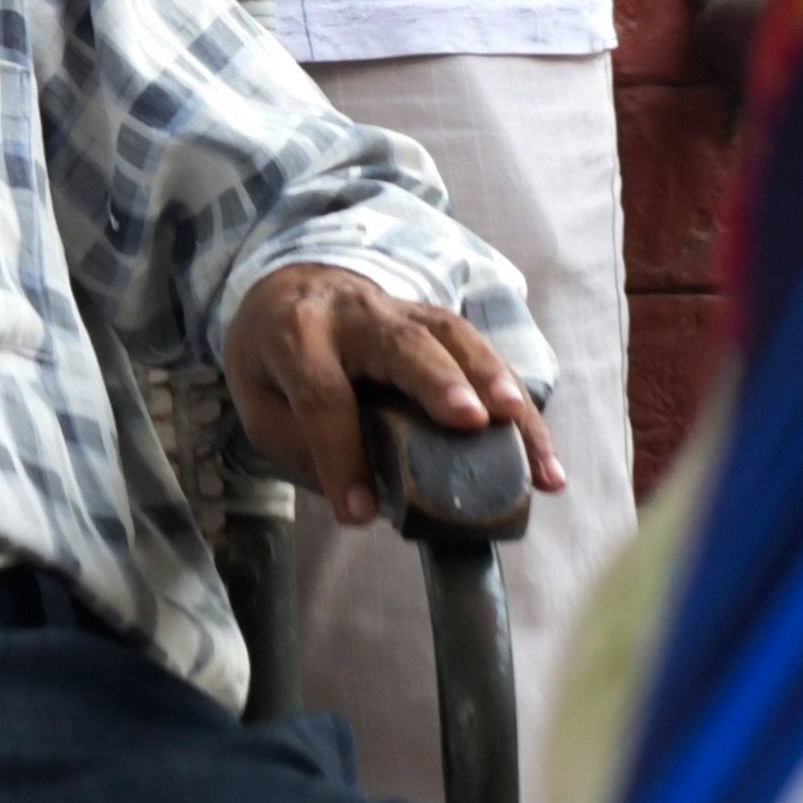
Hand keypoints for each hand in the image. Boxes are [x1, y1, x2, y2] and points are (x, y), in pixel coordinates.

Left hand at [216, 258, 557, 527]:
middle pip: (402, 345)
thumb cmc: (276, 361)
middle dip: (440, 382)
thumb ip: (304, 445)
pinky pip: (484, 354)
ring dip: (498, 386)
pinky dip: (518, 402)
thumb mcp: (259, 405)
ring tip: (525, 437)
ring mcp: (404, 310)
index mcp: (296, 335)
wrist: (290, 290)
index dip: (341, 455)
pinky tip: (542, 456)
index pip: (323, 395)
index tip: (360, 513)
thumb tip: (369, 493)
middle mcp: (355, 314)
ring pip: (456, 339)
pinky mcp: (441, 323)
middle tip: (473, 421)